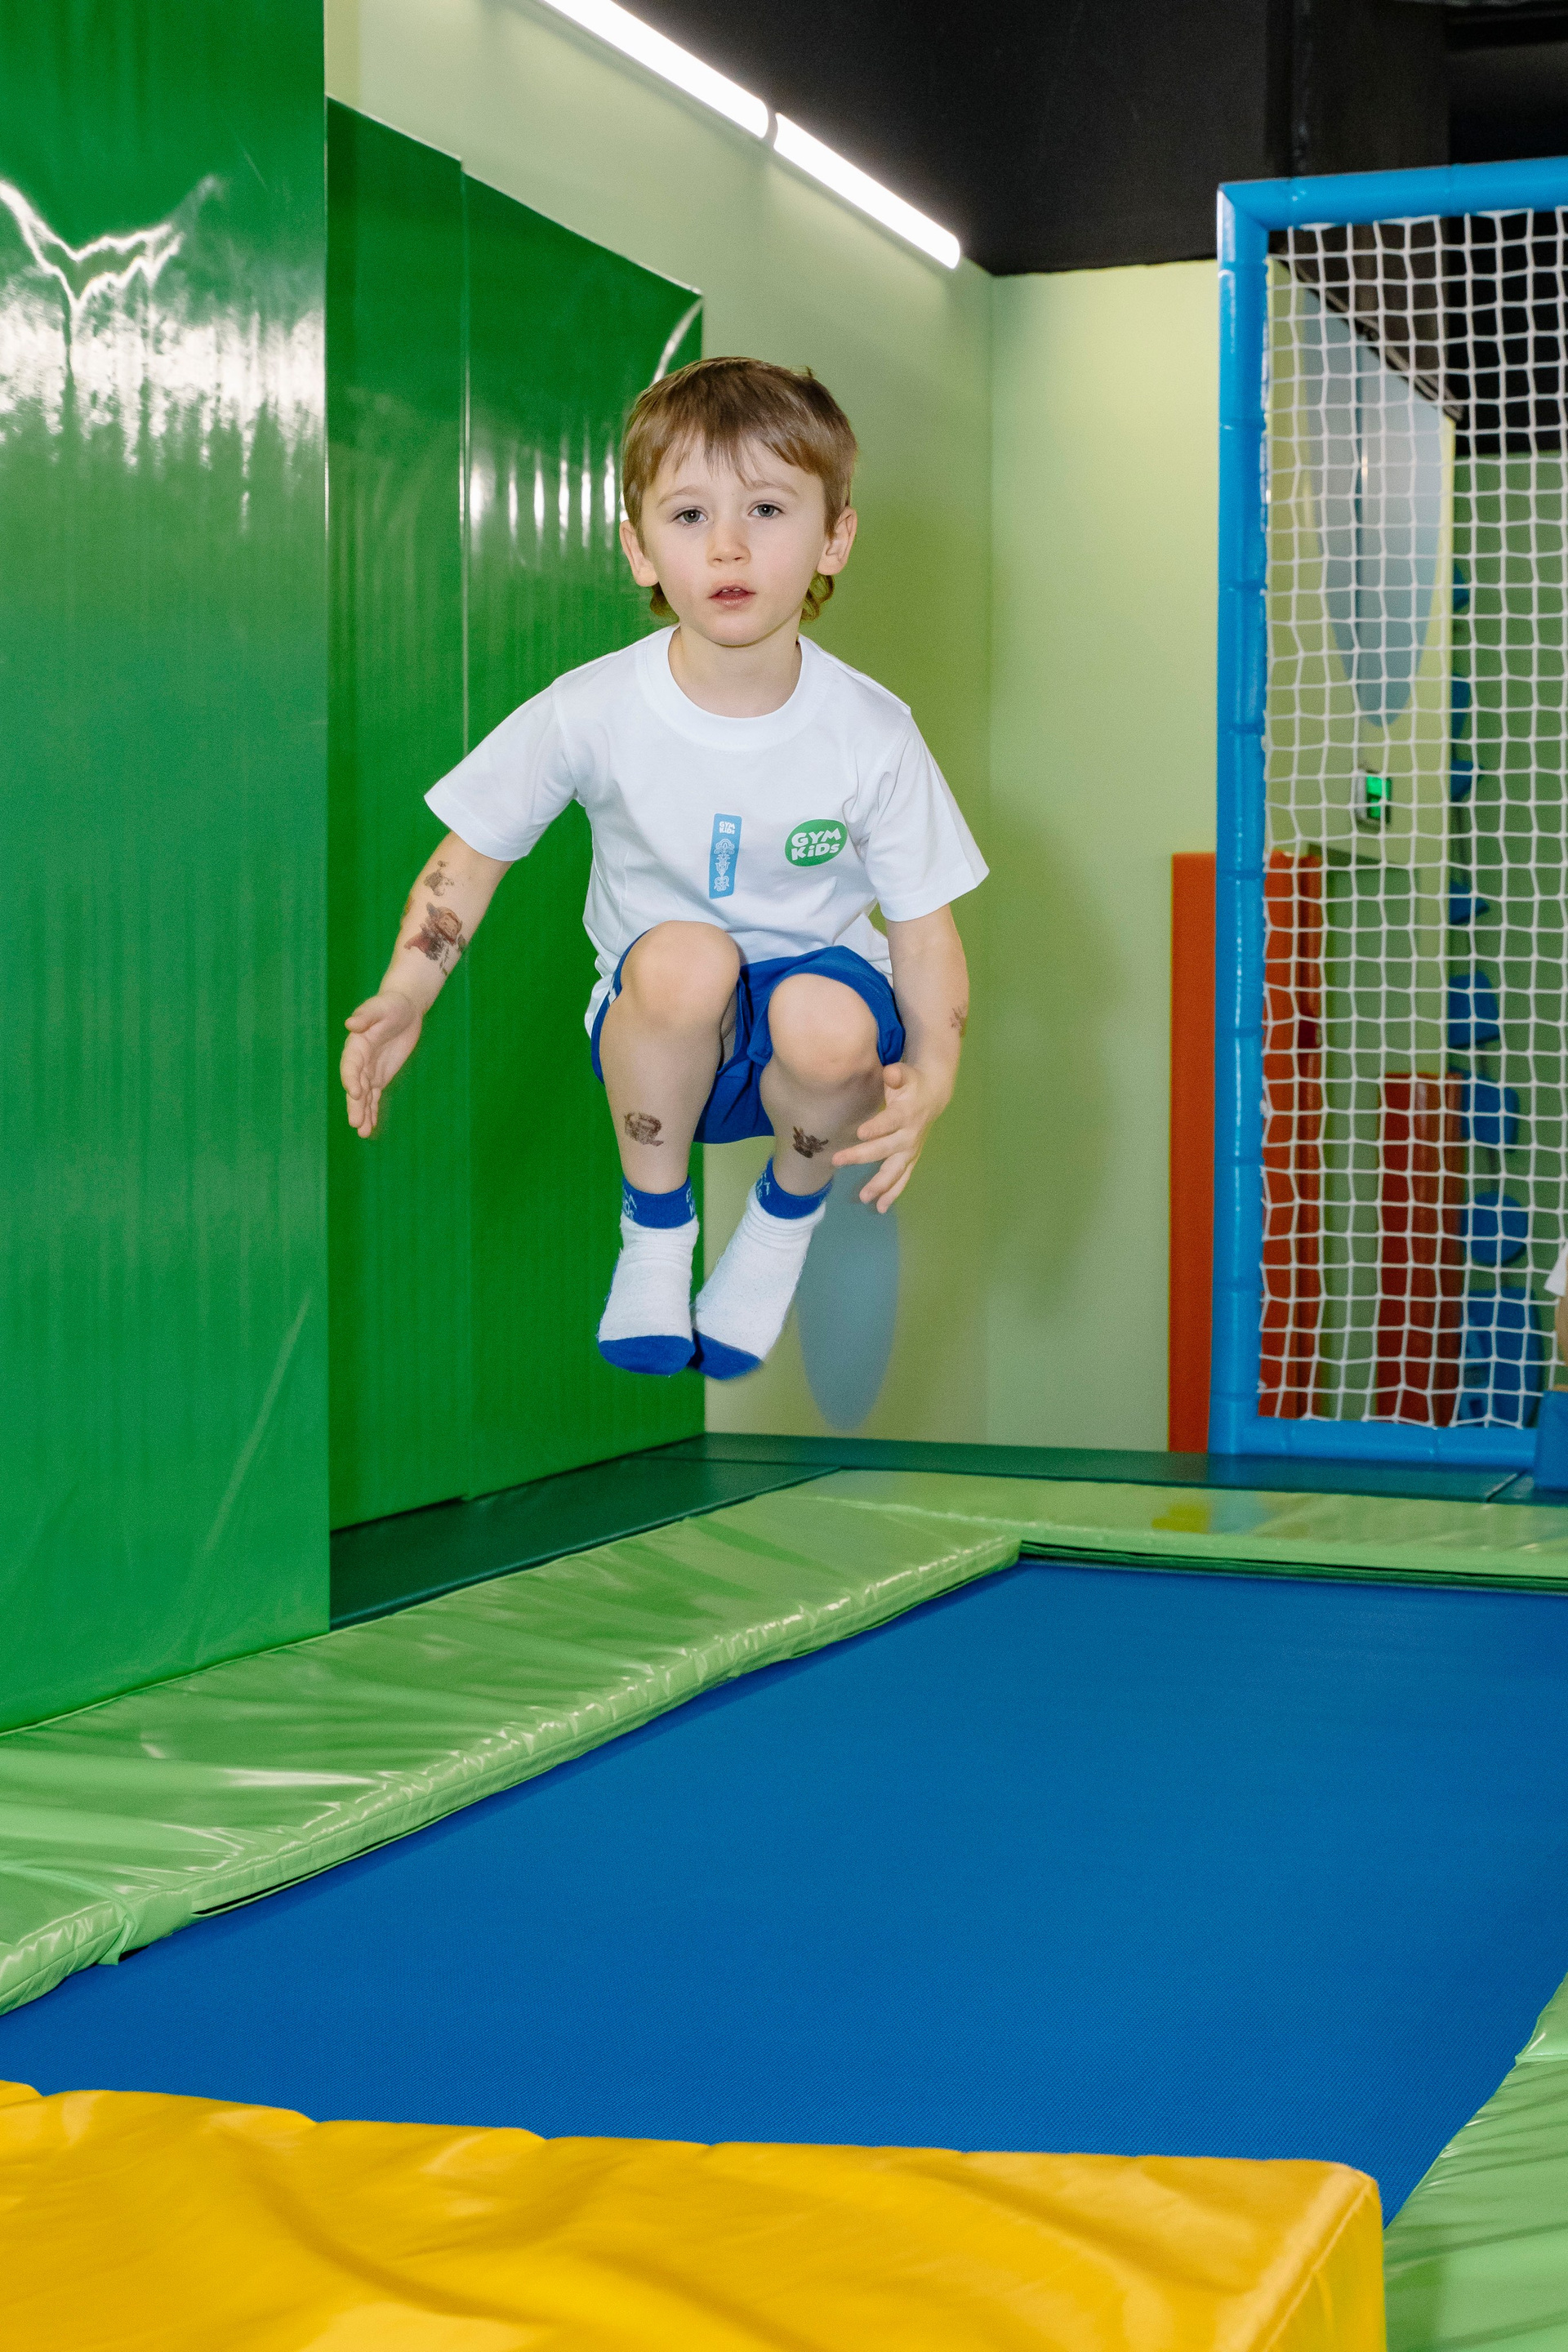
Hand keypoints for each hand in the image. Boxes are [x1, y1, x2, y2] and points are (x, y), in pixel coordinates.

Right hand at [341, 990, 422, 1137]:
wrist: (405, 1008)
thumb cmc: (391, 1005)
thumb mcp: (381, 1007)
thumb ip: (366, 1016)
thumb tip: (350, 1023)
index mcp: (356, 1045)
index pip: (350, 1066)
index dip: (351, 1079)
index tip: (355, 1093)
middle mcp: (359, 1061)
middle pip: (355, 1086)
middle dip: (355, 1105)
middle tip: (356, 1123)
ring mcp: (369, 1071)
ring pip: (363, 1096)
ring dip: (362, 1113)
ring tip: (362, 1132)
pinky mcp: (380, 1077)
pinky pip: (374, 1097)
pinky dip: (372, 1111)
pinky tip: (369, 1127)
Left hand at [832, 1061, 947, 1211]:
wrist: (934, 1097)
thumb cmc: (912, 1085)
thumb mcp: (905, 1075)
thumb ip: (897, 1075)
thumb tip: (890, 1073)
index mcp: (906, 1113)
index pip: (891, 1121)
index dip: (877, 1127)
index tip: (860, 1133)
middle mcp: (909, 1135)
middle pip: (886, 1149)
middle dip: (862, 1156)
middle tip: (839, 1160)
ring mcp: (910, 1150)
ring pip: (895, 1170)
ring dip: (881, 1185)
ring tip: (865, 1197)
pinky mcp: (910, 1159)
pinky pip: (902, 1179)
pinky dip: (892, 1193)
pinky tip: (880, 1207)